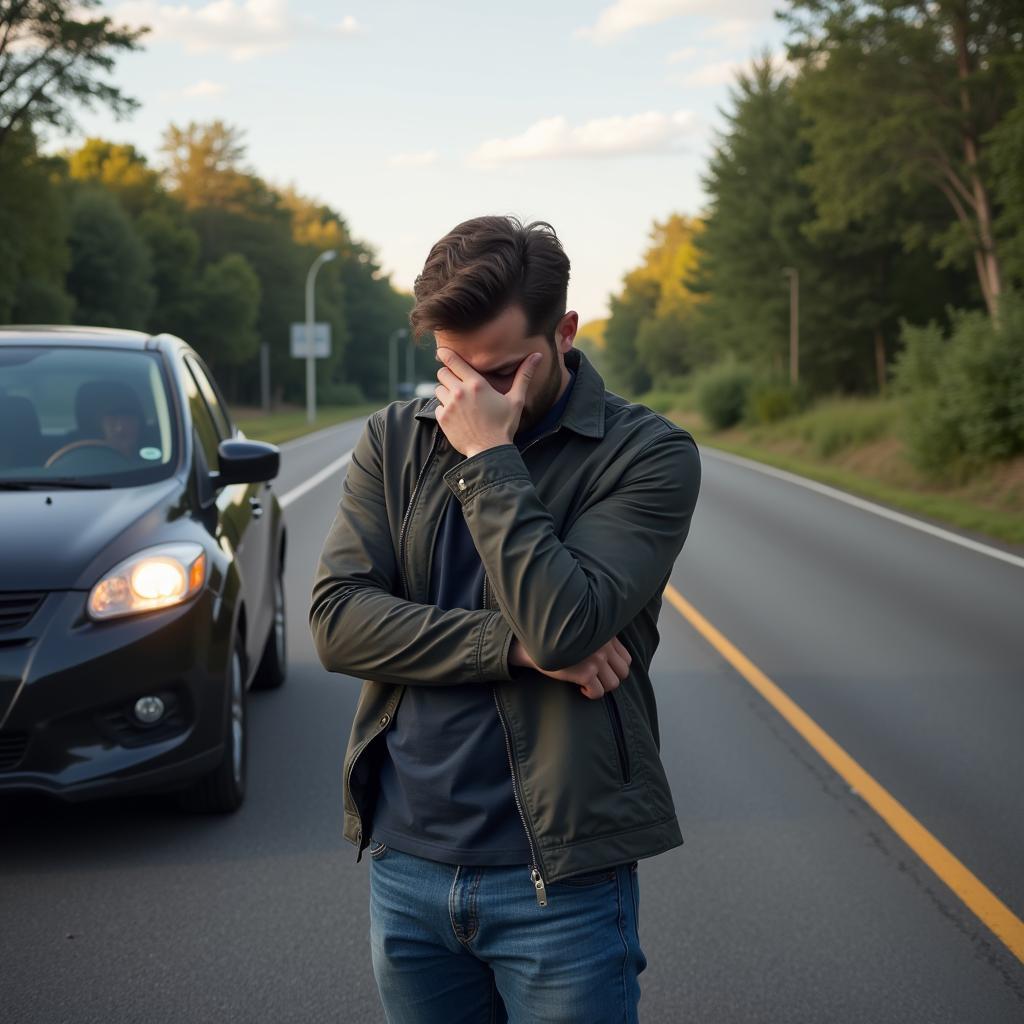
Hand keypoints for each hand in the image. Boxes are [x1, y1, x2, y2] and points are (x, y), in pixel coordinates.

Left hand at [434, 347, 542, 457]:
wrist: (490, 451)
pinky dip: (444, 408)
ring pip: (438, 389)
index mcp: (477, 384)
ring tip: (459, 400)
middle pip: (442, 373)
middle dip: (448, 374)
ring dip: (445, 391)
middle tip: (458, 382)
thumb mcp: (516, 400)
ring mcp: (450, 406)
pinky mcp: (443, 419)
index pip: (453, 361)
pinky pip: (438, 406)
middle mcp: (460, 392)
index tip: (442, 351)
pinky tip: (457, 414)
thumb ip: (524, 376)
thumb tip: (538, 356)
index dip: (446, 354)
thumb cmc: (505, 425)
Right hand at [510, 636, 632, 699]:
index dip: (616, 669)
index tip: (603, 671)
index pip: (626, 659)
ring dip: (600, 688)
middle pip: (623, 673)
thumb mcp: (583, 631)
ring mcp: (597, 659)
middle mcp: (605, 646)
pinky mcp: (586, 672)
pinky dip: (589, 693)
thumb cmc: (558, 639)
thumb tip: (610, 659)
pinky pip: (598, 692)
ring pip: (613, 685)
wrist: (535, 644)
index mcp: (606, 635)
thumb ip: (599, 640)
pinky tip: (580, 687)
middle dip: (610, 680)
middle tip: (596, 680)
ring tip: (588, 683)